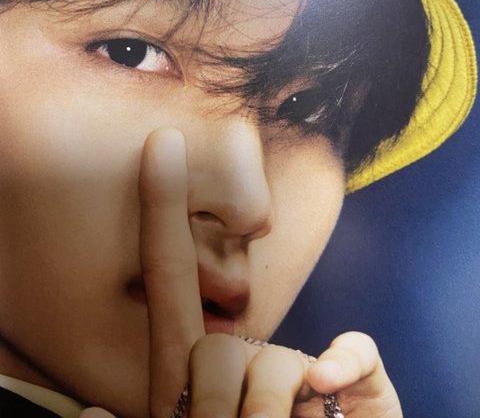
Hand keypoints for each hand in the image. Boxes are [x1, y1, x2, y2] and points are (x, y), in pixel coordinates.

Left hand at [80, 128, 401, 417]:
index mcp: (194, 381)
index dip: (162, 208)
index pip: (172, 277)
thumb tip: (91, 415)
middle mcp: (249, 368)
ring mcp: (306, 378)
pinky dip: (348, 375)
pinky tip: (334, 396)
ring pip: (275, 368)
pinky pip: (357, 360)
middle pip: (214, 348)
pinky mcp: (362, 393)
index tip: (159, 144)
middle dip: (212, 410)